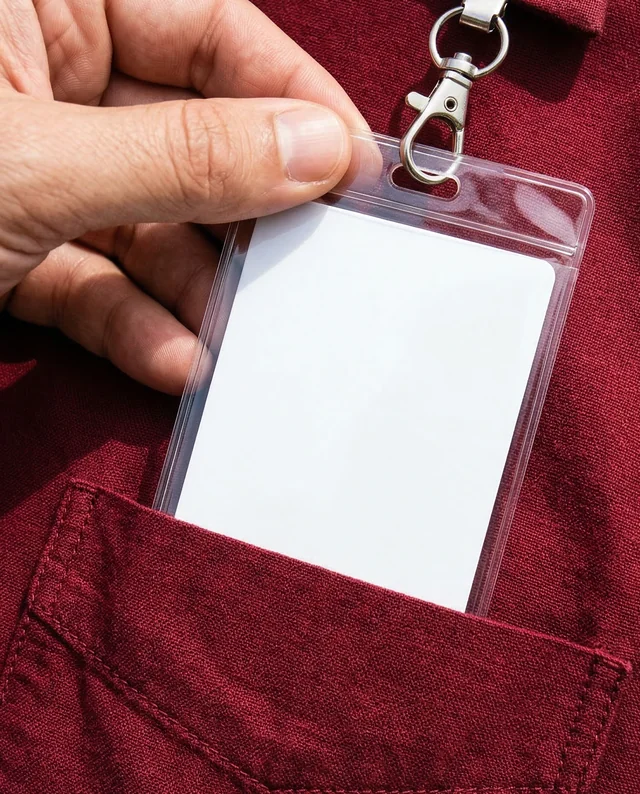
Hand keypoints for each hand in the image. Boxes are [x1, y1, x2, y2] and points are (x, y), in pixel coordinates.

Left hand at [0, 0, 364, 392]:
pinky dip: (132, 323)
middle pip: (187, 141)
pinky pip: (92, 280)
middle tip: (304, 261)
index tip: (349, 166)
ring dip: (192, 289)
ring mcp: (35, 170)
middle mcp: (45, 80)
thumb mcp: (37, 165)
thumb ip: (181, 158)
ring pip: (146, 224)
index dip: (289, 95)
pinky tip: (175, 360)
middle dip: (241, 215)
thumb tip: (313, 150)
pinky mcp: (13, 248)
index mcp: (43, 5)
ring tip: (237, 332)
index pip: (207, 30)